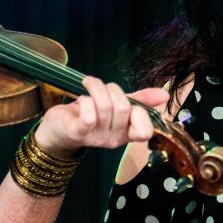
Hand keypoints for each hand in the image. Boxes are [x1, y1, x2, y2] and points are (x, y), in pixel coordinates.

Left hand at [34, 77, 167, 157]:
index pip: (145, 131)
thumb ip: (140, 100)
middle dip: (112, 90)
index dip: (141, 114)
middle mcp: (114, 138)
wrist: (58, 128)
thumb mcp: (116, 105)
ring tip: (88, 84)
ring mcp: (96, 137)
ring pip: (106, 106)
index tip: (129, 103)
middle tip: (100, 88)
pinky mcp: (78, 132)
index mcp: (126, 133)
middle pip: (124, 108)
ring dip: (96, 88)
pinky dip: (86, 99)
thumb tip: (165, 94)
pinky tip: (81, 97)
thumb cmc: (89, 114)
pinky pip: (89, 115)